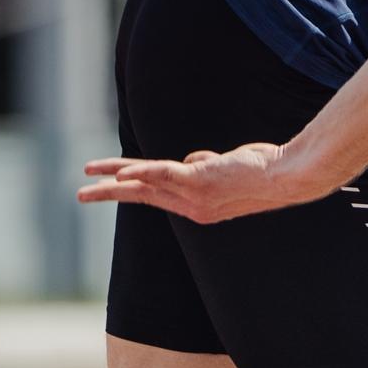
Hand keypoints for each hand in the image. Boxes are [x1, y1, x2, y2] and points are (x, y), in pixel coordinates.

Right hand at [75, 142, 327, 223]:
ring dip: (114, 180)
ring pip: (146, 184)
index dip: (130, 184)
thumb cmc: (264, 169)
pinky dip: (142, 173)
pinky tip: (122, 174)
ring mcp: (195, 195)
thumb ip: (206, 164)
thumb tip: (194, 160)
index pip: (154, 193)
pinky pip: (163, 176)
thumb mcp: (229, 165)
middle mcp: (192, 207)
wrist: (288, 177)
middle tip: (80, 194)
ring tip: (89, 179)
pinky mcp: (200, 182)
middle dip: (108, 193)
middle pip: (141, 195)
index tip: (109, 180)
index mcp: (196, 206)